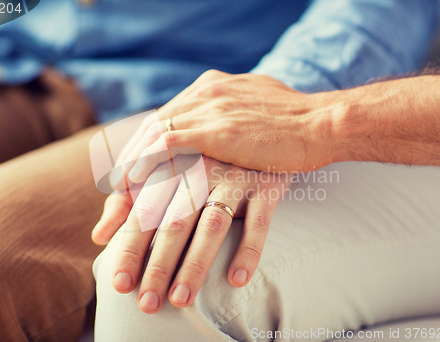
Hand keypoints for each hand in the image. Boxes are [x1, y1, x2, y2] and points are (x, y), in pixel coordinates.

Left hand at [92, 155, 290, 313]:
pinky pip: (258, 221)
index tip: (120, 285)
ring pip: (212, 224)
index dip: (130, 249)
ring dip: (195, 263)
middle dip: (158, 264)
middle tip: (147, 304)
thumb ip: (130, 202)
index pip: (144, 213)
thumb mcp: (166, 174)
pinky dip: (248, 250)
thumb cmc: (204, 161)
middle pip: (174, 222)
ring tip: (181, 300)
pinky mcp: (265, 185)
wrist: (259, 130)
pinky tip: (236, 280)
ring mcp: (234, 177)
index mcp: (172, 167)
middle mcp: (200, 170)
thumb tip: (98, 236)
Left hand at [116, 70, 340, 184]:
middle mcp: (206, 92)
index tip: (129, 172)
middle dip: (129, 158)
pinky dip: (147, 163)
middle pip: (153, 124)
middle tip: (115, 187)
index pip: (165, 117)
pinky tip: (133, 184)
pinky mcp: (221, 130)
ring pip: (155, 134)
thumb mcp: (253, 111)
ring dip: (131, 164)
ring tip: (118, 193)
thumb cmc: (293, 126)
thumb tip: (214, 138)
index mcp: (211, 87)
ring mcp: (212, 108)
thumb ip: (228, 118)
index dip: (143, 147)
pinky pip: (170, 144)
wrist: (324, 123)